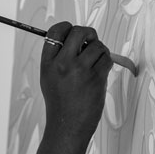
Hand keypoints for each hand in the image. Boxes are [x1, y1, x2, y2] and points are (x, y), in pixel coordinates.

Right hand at [39, 22, 112, 142]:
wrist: (66, 126)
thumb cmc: (60, 103)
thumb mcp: (49, 77)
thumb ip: (57, 58)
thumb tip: (74, 39)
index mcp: (48, 63)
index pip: (55, 32)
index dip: (67, 27)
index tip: (72, 31)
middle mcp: (62, 64)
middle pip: (78, 32)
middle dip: (88, 33)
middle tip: (90, 40)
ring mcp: (80, 70)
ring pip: (97, 45)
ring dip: (100, 50)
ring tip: (95, 61)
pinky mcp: (96, 78)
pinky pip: (106, 59)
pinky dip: (106, 62)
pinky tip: (100, 71)